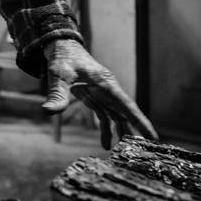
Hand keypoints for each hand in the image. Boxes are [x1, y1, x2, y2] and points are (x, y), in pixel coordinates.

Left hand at [43, 39, 157, 149]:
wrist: (62, 47)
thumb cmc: (63, 58)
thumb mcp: (58, 75)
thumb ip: (57, 93)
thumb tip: (47, 111)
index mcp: (105, 83)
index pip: (126, 104)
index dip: (140, 121)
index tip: (153, 137)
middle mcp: (108, 90)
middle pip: (126, 113)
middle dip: (136, 130)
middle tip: (146, 151)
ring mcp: (103, 94)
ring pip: (117, 116)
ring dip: (121, 132)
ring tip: (123, 152)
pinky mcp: (95, 98)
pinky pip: (105, 116)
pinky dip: (107, 130)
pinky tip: (105, 145)